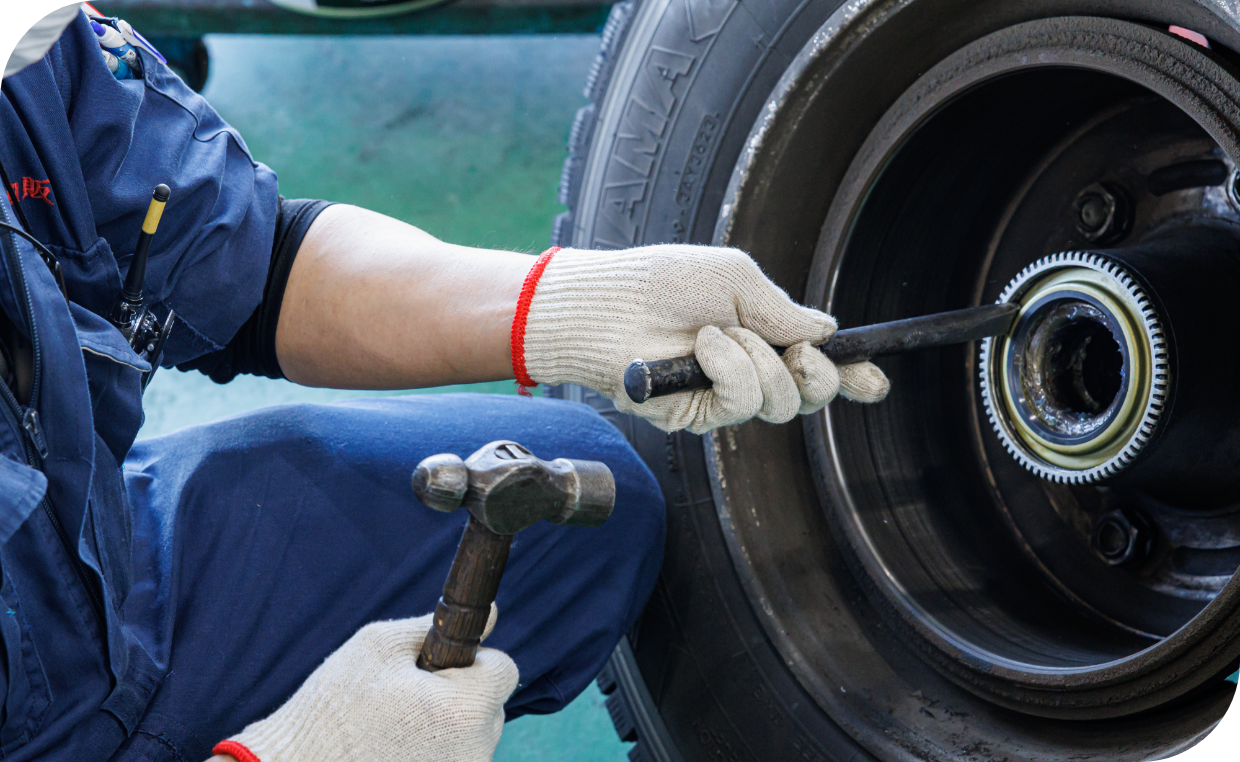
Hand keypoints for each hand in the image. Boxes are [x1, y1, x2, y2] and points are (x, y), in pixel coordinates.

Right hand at [214, 606, 516, 761]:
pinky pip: (452, 761)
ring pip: (472, 739)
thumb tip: (488, 616)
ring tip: (394, 729)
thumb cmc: (333, 708)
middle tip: (407, 698)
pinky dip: (432, 753)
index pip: (505, 670)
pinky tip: (394, 751)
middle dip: (459, 696)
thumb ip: (436, 627)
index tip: (439, 666)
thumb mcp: (378, 647)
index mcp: (464, 710)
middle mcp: (474, 753)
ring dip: (446, 728)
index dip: (474, 661)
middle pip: (490, 707)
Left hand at [516, 245, 889, 432]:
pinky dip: (730, 369)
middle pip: (810, 396)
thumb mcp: (736, 280)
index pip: (816, 366)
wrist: (607, 305)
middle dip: (818, 375)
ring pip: (781, 403)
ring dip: (759, 362)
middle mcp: (746, 371)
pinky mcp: (697, 417)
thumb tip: (826, 332)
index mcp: (761, 336)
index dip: (851, 377)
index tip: (875, 381)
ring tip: (718, 334)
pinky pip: (742, 403)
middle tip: (799, 352)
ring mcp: (722, 398)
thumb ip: (783, 310)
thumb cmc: (663, 282)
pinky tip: (702, 348)